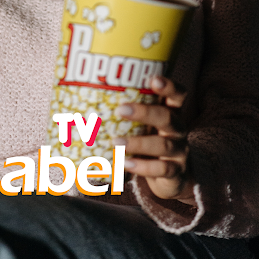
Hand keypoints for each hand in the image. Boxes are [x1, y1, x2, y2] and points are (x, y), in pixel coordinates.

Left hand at [113, 76, 195, 203]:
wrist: (171, 178)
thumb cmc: (149, 143)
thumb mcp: (143, 126)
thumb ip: (126, 113)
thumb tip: (79, 98)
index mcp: (170, 113)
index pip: (177, 95)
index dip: (169, 86)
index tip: (153, 79)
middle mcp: (177, 130)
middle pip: (167, 117)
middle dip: (144, 112)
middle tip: (120, 110)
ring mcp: (179, 152)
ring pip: (163, 145)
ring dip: (138, 143)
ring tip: (116, 142)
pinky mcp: (175, 172)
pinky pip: (161, 169)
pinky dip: (143, 167)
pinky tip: (126, 164)